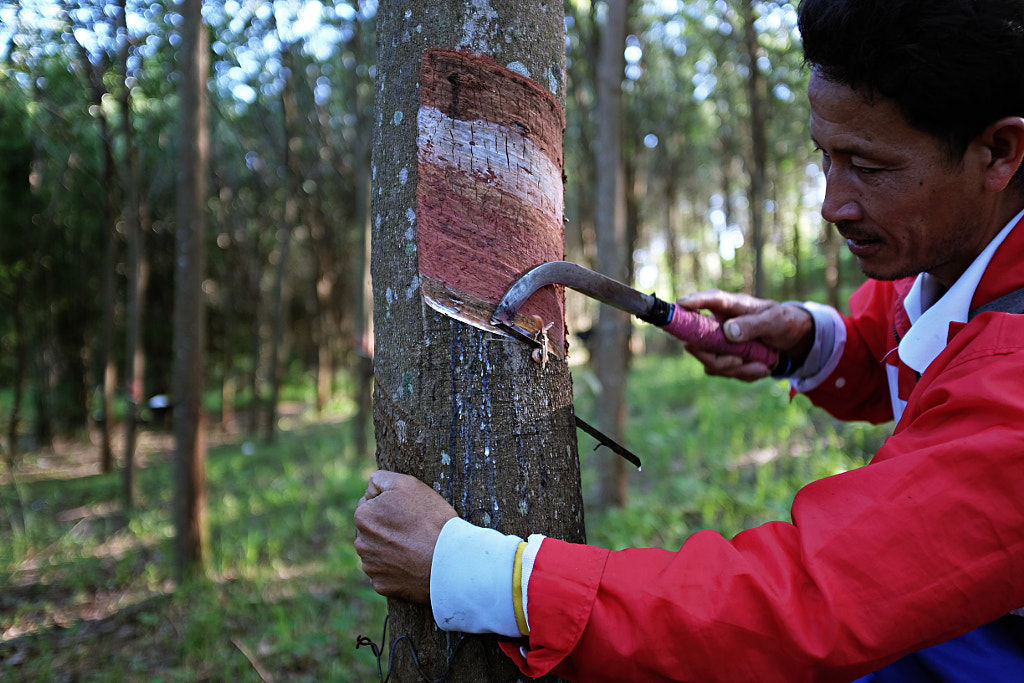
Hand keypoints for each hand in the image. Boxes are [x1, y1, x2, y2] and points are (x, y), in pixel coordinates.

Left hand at [353, 470, 457, 602]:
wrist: (449, 560)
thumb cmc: (430, 518)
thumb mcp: (407, 484)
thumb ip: (380, 479)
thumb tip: (370, 489)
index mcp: (362, 516)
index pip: (370, 503)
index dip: (391, 504)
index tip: (409, 511)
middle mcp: (360, 543)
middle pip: (373, 529)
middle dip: (387, 527)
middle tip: (414, 528)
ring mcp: (370, 566)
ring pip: (378, 551)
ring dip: (391, 548)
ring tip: (416, 547)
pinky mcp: (382, 585)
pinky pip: (387, 573)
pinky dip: (398, 569)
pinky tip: (415, 564)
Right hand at [677, 290, 812, 381]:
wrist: (789, 339)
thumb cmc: (780, 321)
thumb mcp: (774, 320)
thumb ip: (753, 324)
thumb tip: (728, 331)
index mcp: (731, 305)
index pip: (710, 299)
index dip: (694, 301)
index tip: (681, 303)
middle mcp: (717, 322)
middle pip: (697, 340)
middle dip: (717, 357)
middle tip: (739, 361)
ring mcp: (717, 341)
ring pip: (710, 362)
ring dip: (737, 369)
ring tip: (762, 366)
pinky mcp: (721, 357)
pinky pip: (723, 371)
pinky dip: (743, 374)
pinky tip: (761, 368)